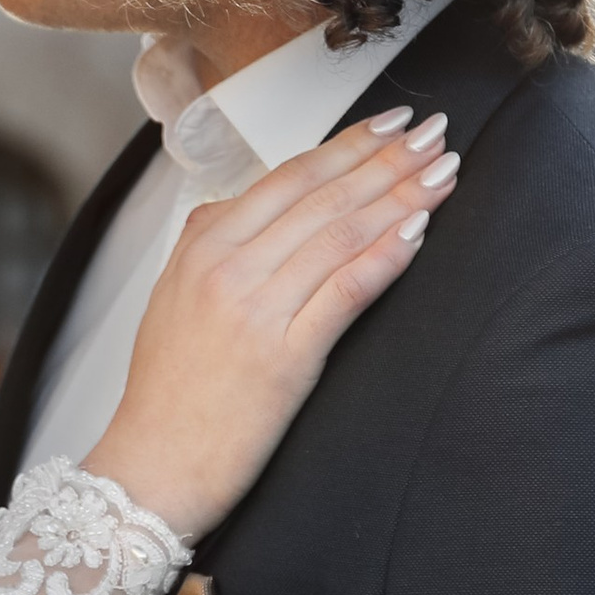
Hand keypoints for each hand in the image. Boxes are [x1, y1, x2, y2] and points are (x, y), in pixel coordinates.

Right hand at [90, 107, 457, 545]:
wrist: (150, 469)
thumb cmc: (166, 396)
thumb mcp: (170, 301)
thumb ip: (203, 247)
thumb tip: (232, 206)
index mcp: (201, 247)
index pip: (288, 178)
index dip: (346, 146)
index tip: (389, 124)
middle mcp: (226, 268)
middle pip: (322, 196)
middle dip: (386, 159)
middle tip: (435, 133)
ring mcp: (255, 310)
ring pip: (340, 234)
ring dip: (400, 196)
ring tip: (444, 172)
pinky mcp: (284, 357)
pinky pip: (345, 290)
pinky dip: (386, 256)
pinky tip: (420, 230)